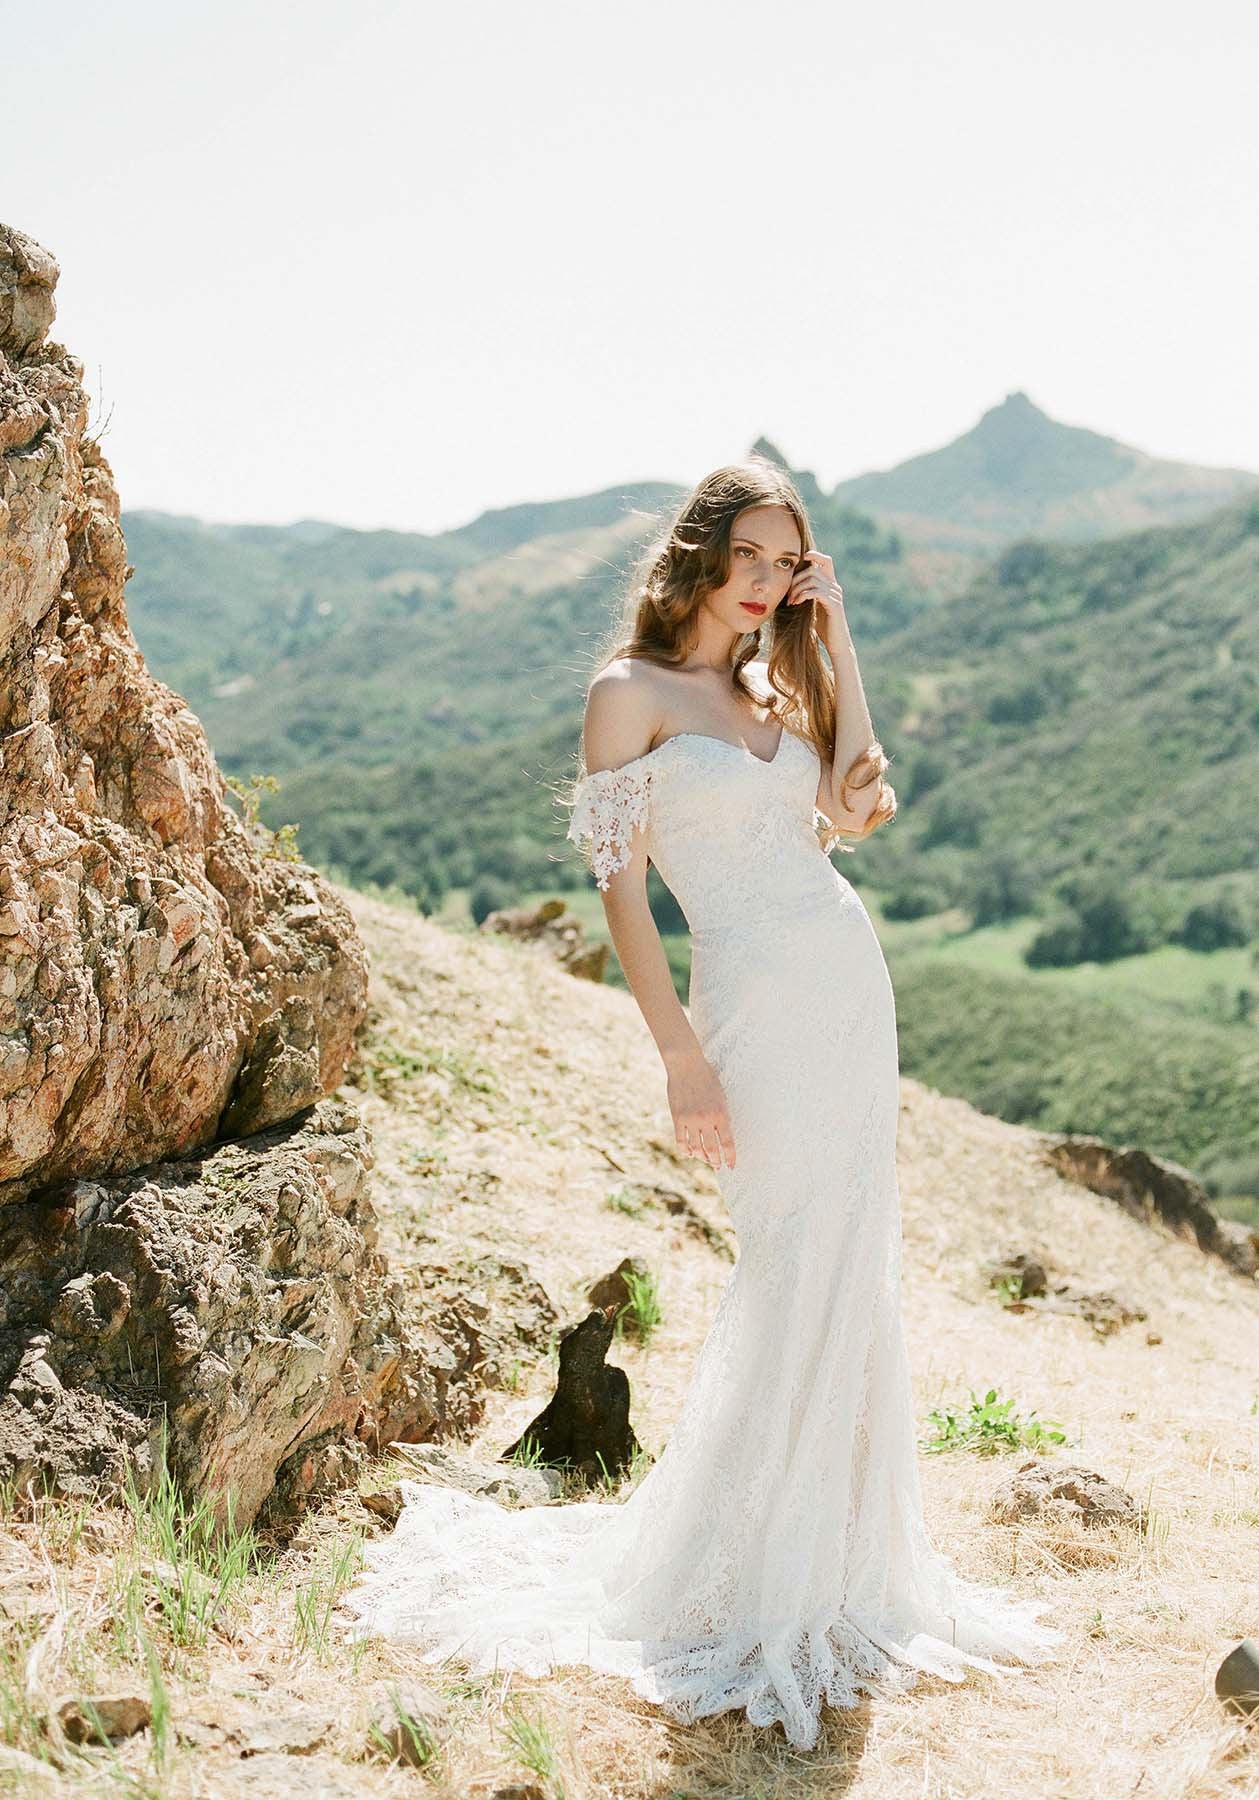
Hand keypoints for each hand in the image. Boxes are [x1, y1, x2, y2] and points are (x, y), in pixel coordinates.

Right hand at [666, 1049, 735, 1169]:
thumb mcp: (721, 1096)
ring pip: (696, 1148)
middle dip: (716, 1161)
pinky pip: (681, 1140)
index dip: (730, 1157)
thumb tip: (722, 1134)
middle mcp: (706, 1120)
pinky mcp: (677, 1118)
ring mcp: (690, 1120)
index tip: (731, 1166)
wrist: (687, 1064)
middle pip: (712, 1150)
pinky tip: (689, 1153)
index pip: (728, 1143)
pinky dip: (685, 1150)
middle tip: (717, 1165)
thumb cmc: (707, 1077)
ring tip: (705, 1160)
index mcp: (721, 1114)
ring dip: (701, 1157)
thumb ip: (721, 1116)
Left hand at [786, 550, 844, 628]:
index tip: (800, 559)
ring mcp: (835, 595)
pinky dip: (803, 595)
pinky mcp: (834, 605)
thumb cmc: (823, 627)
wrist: (836, 643)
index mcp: (831, 585)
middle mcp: (835, 587)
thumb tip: (792, 587)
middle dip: (796, 579)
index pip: (826, 561)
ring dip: (797, 589)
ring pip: (813, 579)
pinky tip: (797, 603)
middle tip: (788, 594)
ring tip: (791, 601)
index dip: (814, 555)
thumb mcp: (813, 607)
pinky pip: (816, 592)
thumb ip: (808, 594)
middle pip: (813, 569)